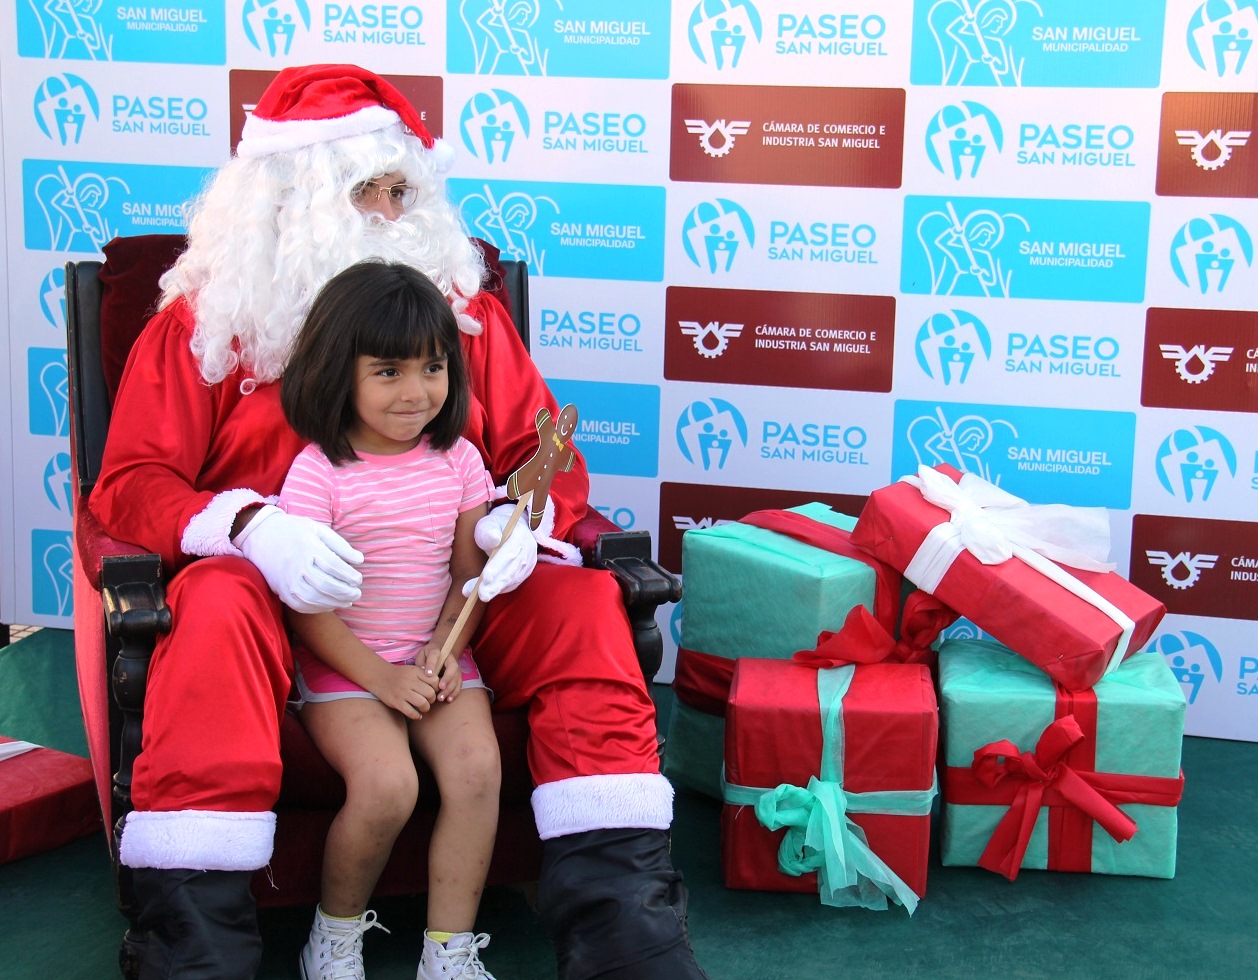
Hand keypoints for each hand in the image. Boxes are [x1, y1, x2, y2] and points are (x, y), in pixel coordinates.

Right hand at [235, 505, 363, 612]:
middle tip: (357, 593)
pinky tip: (330, 605)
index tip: (358, 579)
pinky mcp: (281, 590)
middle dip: (346, 592)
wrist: (261, 535)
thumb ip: (340, 545)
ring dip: (335, 602)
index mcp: (308, 548)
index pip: (335, 567)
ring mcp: (288, 580)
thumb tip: (359, 560)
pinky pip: (301, 605)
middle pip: (327, 585)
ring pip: (315, 598)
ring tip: (348, 601)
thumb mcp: (318, 529)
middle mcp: (297, 565)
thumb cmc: (294, 530)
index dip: (350, 576)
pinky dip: (318, 608)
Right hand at [370, 661, 438, 719]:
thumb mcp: (412, 670)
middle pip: (430, 693)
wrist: (379, 676)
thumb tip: (439, 686)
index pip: (435, 681)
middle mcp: (409, 681)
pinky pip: (411, 712)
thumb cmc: (399, 675)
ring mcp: (402, 692)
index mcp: (415, 672)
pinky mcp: (396, 702)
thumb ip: (424, 675)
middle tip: (429, 701)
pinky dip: (416, 716)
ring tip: (424, 708)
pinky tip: (417, 715)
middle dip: (432, 699)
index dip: (436, 687)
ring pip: (422, 703)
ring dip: (426, 708)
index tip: (433, 690)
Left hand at [420, 645, 464, 702]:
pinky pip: (459, 684)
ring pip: (456, 677)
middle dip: (447, 678)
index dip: (432, 664)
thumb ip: (421, 663)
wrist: (440, 651)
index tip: (428, 674)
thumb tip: (424, 672)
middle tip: (439, 688)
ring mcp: (455, 667)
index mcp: (437, 651)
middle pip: (452, 667)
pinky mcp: (458, 675)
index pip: (435, 655)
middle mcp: (449, 658)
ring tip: (440, 698)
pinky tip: (448, 700)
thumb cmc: (427, 656)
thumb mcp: (421, 656)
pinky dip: (454, 693)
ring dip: (450, 689)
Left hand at [462, 503, 536, 600]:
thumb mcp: (489, 523)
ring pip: (512, 580)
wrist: (512, 528)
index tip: (485, 577)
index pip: (510, 553)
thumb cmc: (496, 526)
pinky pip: (512, 584)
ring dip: (495, 589)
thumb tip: (494, 539)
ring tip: (477, 595)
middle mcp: (527, 551)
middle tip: (481, 595)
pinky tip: (486, 592)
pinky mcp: (524, 573)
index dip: (498, 566)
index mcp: (519, 536)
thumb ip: (489, 530)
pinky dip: (499, 589)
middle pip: (511, 571)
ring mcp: (528, 563)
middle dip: (495, 585)